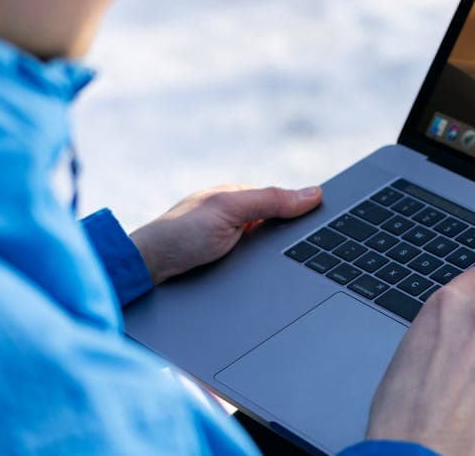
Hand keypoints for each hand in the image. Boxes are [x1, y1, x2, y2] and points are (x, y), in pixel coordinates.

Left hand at [129, 184, 321, 283]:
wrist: (146, 273)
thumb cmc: (179, 234)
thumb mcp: (229, 210)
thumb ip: (270, 200)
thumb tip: (313, 193)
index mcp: (237, 197)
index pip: (282, 202)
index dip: (303, 213)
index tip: (328, 224)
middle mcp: (235, 218)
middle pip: (278, 229)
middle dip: (292, 241)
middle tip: (310, 254)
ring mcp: (230, 244)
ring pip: (270, 252)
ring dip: (278, 261)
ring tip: (291, 270)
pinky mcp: (226, 268)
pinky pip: (257, 270)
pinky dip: (266, 274)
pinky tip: (272, 282)